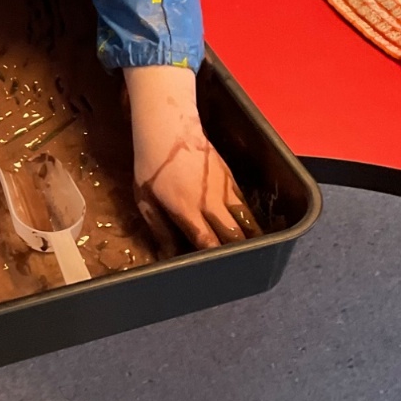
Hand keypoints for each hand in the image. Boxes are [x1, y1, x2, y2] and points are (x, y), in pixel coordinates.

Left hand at [123, 65, 258, 252]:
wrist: (169, 129)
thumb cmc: (150, 166)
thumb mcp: (145, 200)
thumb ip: (160, 229)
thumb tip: (168, 255)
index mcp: (186, 209)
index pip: (208, 241)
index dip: (216, 258)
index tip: (220, 270)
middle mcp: (209, 201)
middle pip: (233, 234)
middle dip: (239, 251)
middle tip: (242, 265)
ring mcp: (224, 188)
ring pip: (246, 219)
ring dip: (251, 236)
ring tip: (255, 251)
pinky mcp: (231, 178)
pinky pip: (244, 203)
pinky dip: (248, 217)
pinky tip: (249, 227)